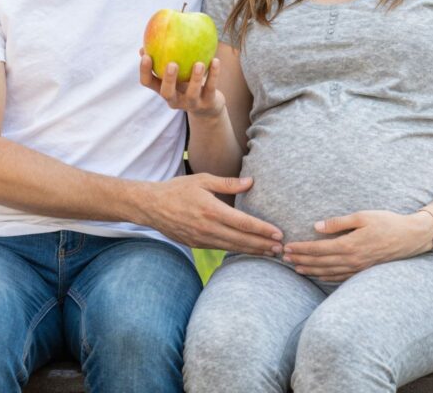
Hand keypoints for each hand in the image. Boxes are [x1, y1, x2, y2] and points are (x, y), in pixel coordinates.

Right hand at [138, 173, 282, 255]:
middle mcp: (208, 227)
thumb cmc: (178, 189)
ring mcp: (201, 238)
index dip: (263, 230)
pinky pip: (221, 248)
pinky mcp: (196, 244)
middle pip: (242, 240)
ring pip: (232, 247)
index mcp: (211, 209)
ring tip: (270, 253)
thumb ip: (228, 183)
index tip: (278, 234)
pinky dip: (237, 250)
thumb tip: (251, 182)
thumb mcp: (203, 180)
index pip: (244, 223)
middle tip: (282, 249)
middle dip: (263, 245)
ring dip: (253, 251)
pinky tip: (248, 250)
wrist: (151, 206)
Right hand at [140, 50, 223, 118]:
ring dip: (195, 78)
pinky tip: (215, 60)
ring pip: (192, 94)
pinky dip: (214, 74)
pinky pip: (210, 88)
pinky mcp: (207, 104)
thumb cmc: (186, 83)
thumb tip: (147, 42)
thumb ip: (163, 59)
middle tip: (172, 64)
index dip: (145, 71)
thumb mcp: (175, 74)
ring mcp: (191, 104)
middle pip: (167, 93)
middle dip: (169, 79)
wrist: (208, 107)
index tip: (146, 56)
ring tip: (199, 63)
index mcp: (163, 90)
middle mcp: (175, 100)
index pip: (148, 83)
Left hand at [282, 210, 432, 281]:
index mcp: (350, 244)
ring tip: (296, 268)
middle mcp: (352, 259)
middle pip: (320, 262)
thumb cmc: (387, 222)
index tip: (288, 247)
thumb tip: (317, 227)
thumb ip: (338, 222)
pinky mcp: (363, 270)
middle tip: (285, 258)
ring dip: (311, 270)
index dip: (302, 249)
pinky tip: (319, 275)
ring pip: (329, 272)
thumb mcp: (363, 216)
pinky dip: (327, 277)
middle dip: (301, 259)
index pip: (319, 248)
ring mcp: (358, 268)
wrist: (411, 237)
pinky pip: (341, 277)